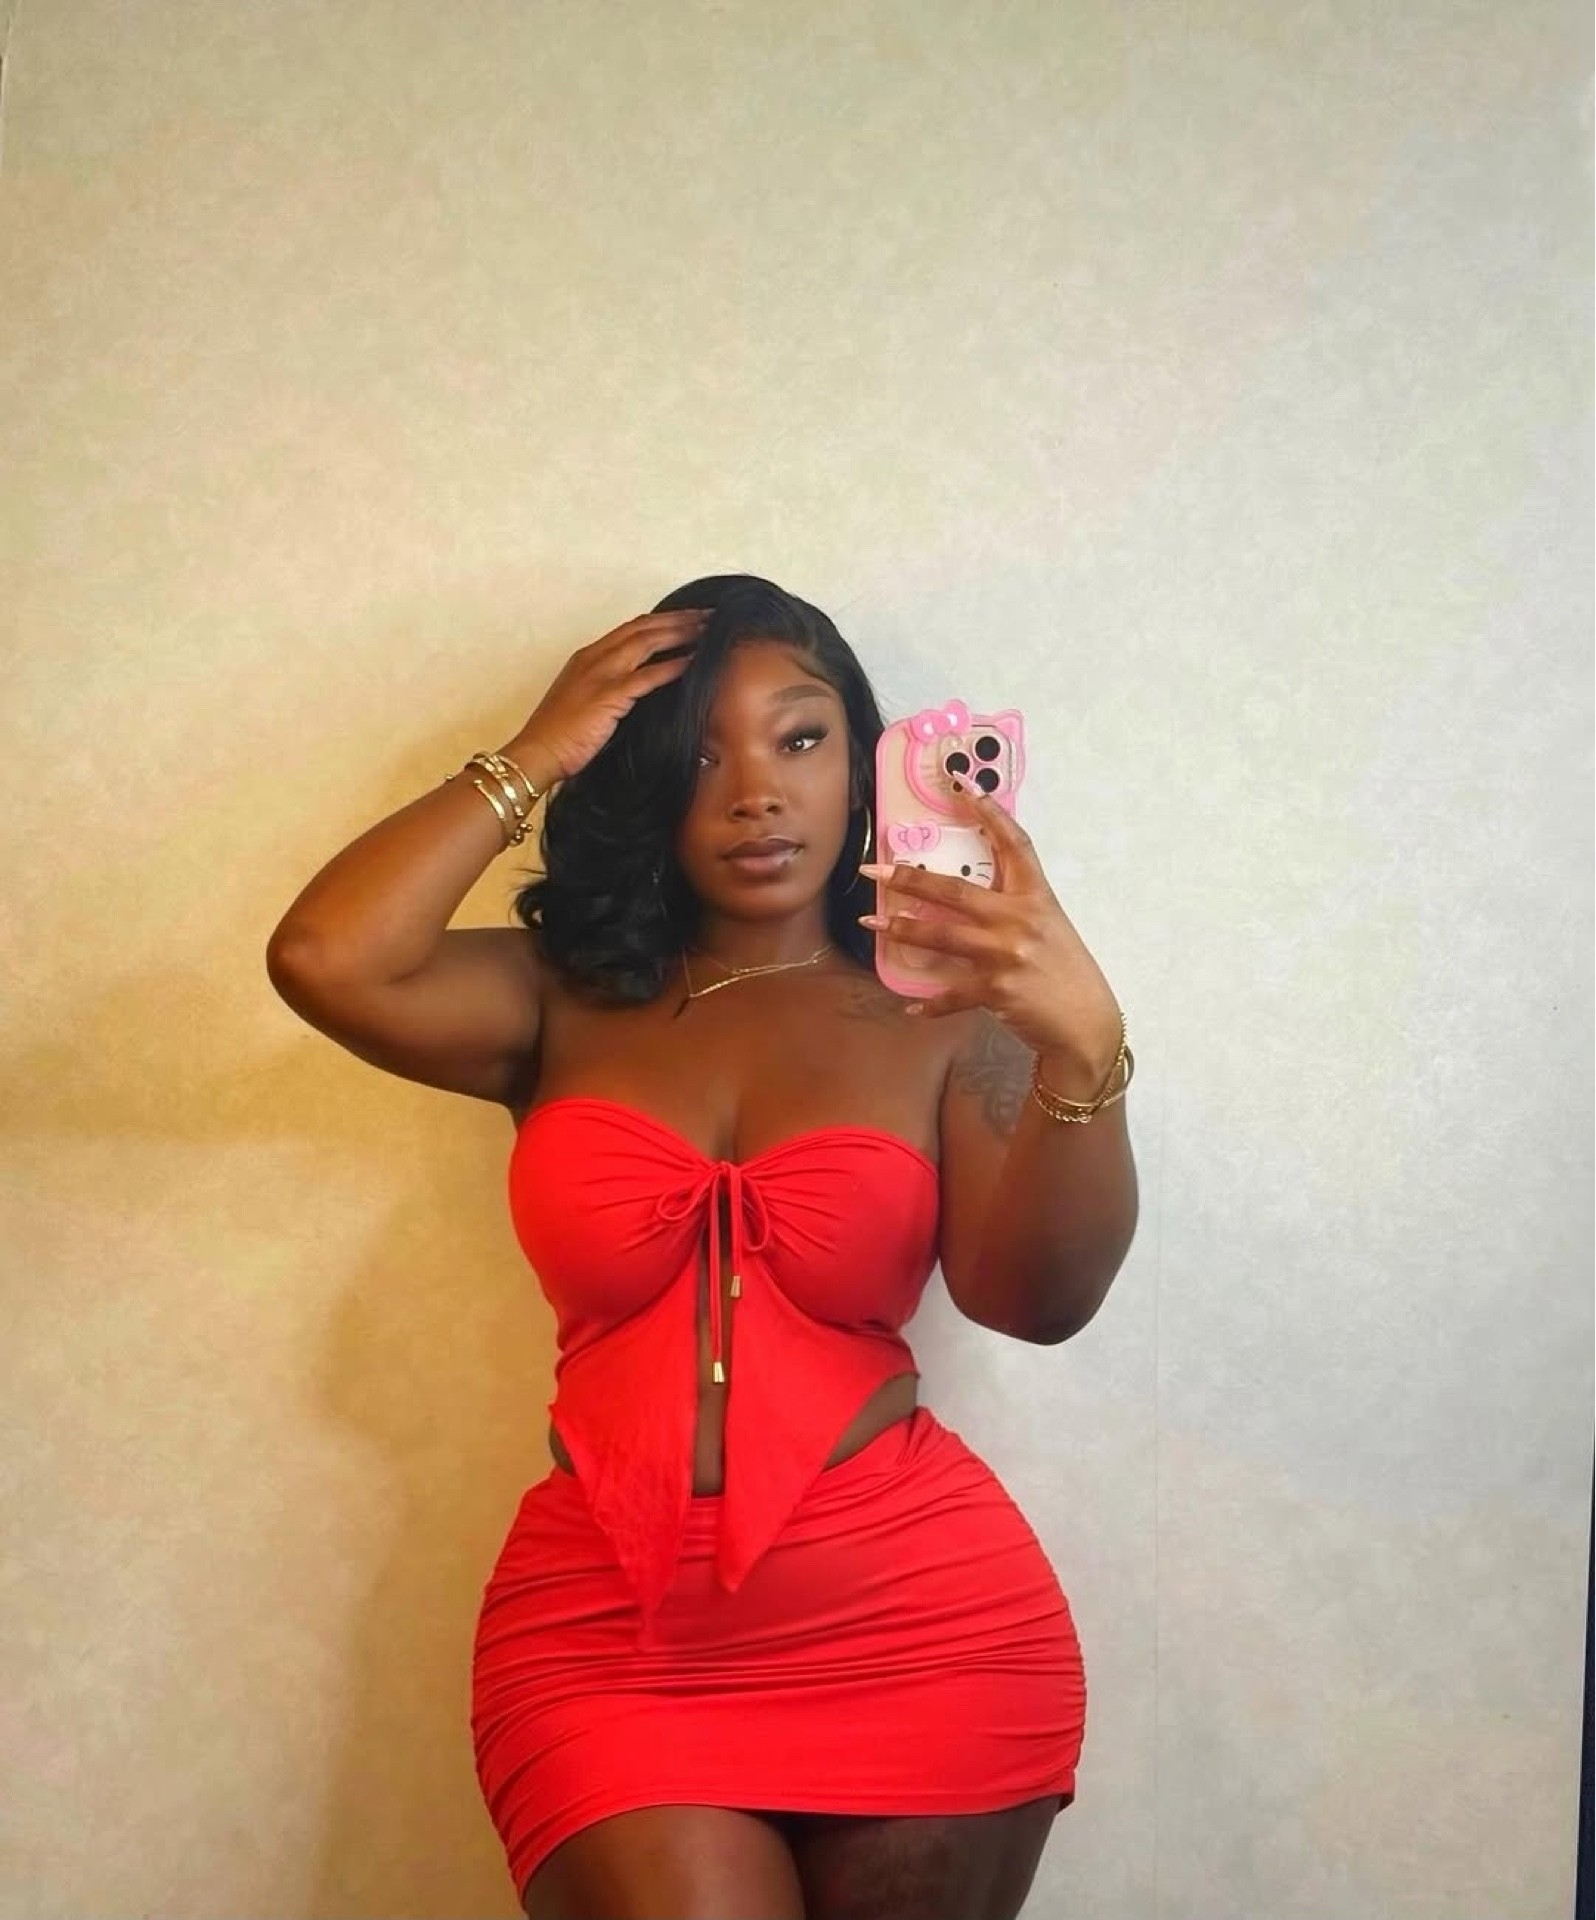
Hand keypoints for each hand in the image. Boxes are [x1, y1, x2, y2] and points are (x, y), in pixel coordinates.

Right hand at [512, 608, 710, 781]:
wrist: (537, 754)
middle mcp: (593, 658)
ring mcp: (600, 674)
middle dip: (677, 619)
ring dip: (680, 633)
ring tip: (708, 630)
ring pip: (646, 642)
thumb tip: (638, 694)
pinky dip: (671, 667)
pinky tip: (692, 662)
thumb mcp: (585, 703)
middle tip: (708, 616)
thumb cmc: (558, 737)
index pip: (630, 629)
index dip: (661, 621)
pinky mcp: (608, 696)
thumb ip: (608, 691)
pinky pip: (646, 676)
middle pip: (642, 627)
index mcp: (587, 658)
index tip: (687, 619)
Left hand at [858, 781, 1122, 1068]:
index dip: (990, 812)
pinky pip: (951, 994)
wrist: (1087, 1022)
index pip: (1014, 844)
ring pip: (941, 935)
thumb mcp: (1048, 926)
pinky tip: (910, 1006)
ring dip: (901, 931)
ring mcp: (1006, 954)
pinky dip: (928, 1003)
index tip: (963, 786)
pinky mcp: (996, 990)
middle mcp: (1020, 919)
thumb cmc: (1066, 972)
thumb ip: (1015, 907)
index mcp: (1037, 897)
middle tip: (874, 870)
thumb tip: (971, 894)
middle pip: (955, 890)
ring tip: (871, 924)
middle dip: (909, 879)